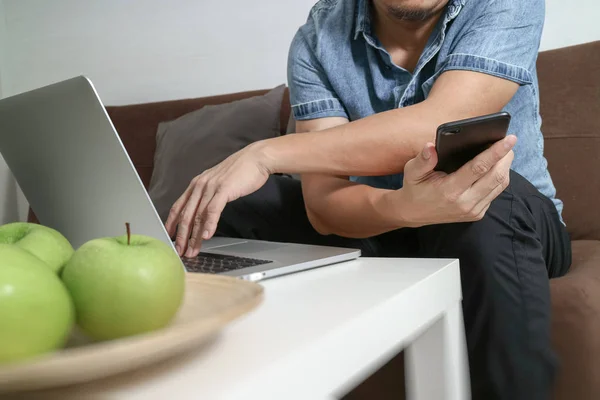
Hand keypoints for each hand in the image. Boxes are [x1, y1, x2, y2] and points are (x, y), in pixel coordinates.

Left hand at [165, 142, 271, 257]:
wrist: (256, 158)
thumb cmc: (240, 171)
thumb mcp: (218, 183)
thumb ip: (209, 195)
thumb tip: (204, 211)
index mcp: (197, 184)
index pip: (178, 207)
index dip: (171, 224)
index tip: (169, 238)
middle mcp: (200, 185)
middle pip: (186, 215)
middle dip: (181, 236)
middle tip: (180, 251)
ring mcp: (211, 187)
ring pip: (198, 215)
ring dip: (194, 236)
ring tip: (193, 250)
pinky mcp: (224, 189)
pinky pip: (213, 210)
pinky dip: (209, 224)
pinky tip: (207, 236)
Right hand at [385, 135, 516, 226]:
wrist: (414, 213)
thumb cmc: (415, 188)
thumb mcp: (412, 172)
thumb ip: (422, 160)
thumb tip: (431, 146)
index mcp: (450, 191)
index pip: (479, 168)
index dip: (496, 152)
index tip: (510, 139)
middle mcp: (465, 202)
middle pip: (496, 176)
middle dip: (506, 157)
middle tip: (509, 142)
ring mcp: (473, 210)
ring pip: (500, 185)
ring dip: (505, 167)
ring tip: (504, 153)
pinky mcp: (477, 214)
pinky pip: (495, 193)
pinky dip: (499, 178)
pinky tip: (495, 168)